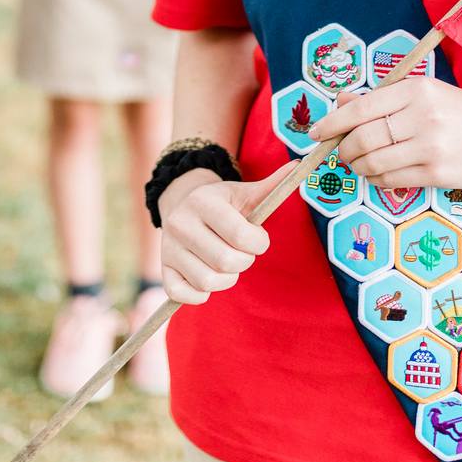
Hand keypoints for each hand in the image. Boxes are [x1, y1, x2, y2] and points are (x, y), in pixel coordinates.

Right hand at [158, 163, 286, 305]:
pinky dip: (201, 294)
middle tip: (243, 252)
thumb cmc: (222, 203)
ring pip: (207, 281)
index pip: (240, 235)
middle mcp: (180, 223)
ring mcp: (169, 248)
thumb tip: (298, 167)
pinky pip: (183, 294)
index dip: (258, 243)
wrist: (182, 205)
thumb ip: (271, 186)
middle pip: (226, 261)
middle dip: (245, 261)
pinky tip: (209, 276)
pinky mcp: (164, 269)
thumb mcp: (244, 192)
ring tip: (227, 264)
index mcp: (203, 201)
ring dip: (227, 279)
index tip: (258, 239)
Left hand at [310, 76, 461, 189]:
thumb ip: (380, 99)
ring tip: (358, 162)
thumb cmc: (456, 111)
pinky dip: (375, 178)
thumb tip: (339, 104)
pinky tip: (376, 173)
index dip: (332, 122)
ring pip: (373, 162)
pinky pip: (391, 180)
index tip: (316, 132)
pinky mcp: (436, 173)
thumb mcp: (421, 93)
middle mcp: (421, 117)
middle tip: (341, 151)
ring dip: (357, 166)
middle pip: (362, 138)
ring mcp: (430, 147)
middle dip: (343, 148)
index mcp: (415, 90)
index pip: (360, 108)